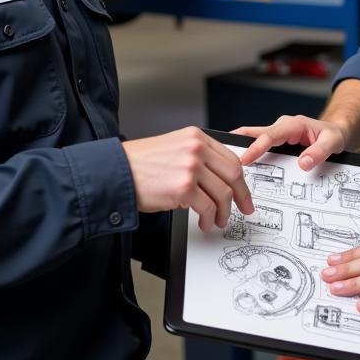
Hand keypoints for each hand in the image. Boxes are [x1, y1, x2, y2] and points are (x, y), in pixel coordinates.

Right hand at [122, 127, 253, 232]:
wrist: (116, 172)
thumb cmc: (139, 164)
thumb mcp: (173, 147)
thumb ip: (197, 155)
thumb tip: (217, 176)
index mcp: (195, 137)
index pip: (230, 157)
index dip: (240, 178)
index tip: (243, 190)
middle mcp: (196, 149)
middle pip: (233, 174)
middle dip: (241, 196)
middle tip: (244, 208)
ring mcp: (191, 167)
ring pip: (223, 193)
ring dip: (223, 212)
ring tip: (217, 220)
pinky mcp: (183, 187)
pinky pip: (207, 207)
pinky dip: (209, 219)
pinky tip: (204, 222)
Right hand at [234, 114, 346, 169]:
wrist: (336, 132)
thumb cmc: (333, 135)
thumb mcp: (332, 142)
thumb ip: (319, 152)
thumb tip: (303, 163)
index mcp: (293, 125)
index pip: (270, 135)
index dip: (256, 147)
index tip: (245, 159)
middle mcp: (282, 127)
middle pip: (255, 133)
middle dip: (237, 141)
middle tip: (221, 152)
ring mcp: (278, 134)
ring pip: (254, 138)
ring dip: (241, 147)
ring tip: (223, 159)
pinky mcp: (277, 142)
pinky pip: (259, 145)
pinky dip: (249, 151)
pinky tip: (239, 163)